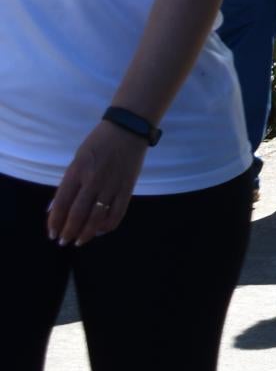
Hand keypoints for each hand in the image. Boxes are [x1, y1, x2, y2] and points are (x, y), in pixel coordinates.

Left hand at [47, 121, 146, 244]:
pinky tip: (101, 230)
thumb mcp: (77, 159)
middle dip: (69, 231)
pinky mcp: (127, 187)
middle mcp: (93, 180)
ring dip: (87, 233)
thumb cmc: (98, 142)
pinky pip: (117, 212)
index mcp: (77, 171)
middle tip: (64, 241)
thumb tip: (57, 207)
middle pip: (78, 214)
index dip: (55, 221)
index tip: (52, 233)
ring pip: (97, 217)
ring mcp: (111, 185)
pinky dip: (108, 225)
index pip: (62, 203)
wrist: (128, 129)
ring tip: (80, 241)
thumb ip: (69, 182)